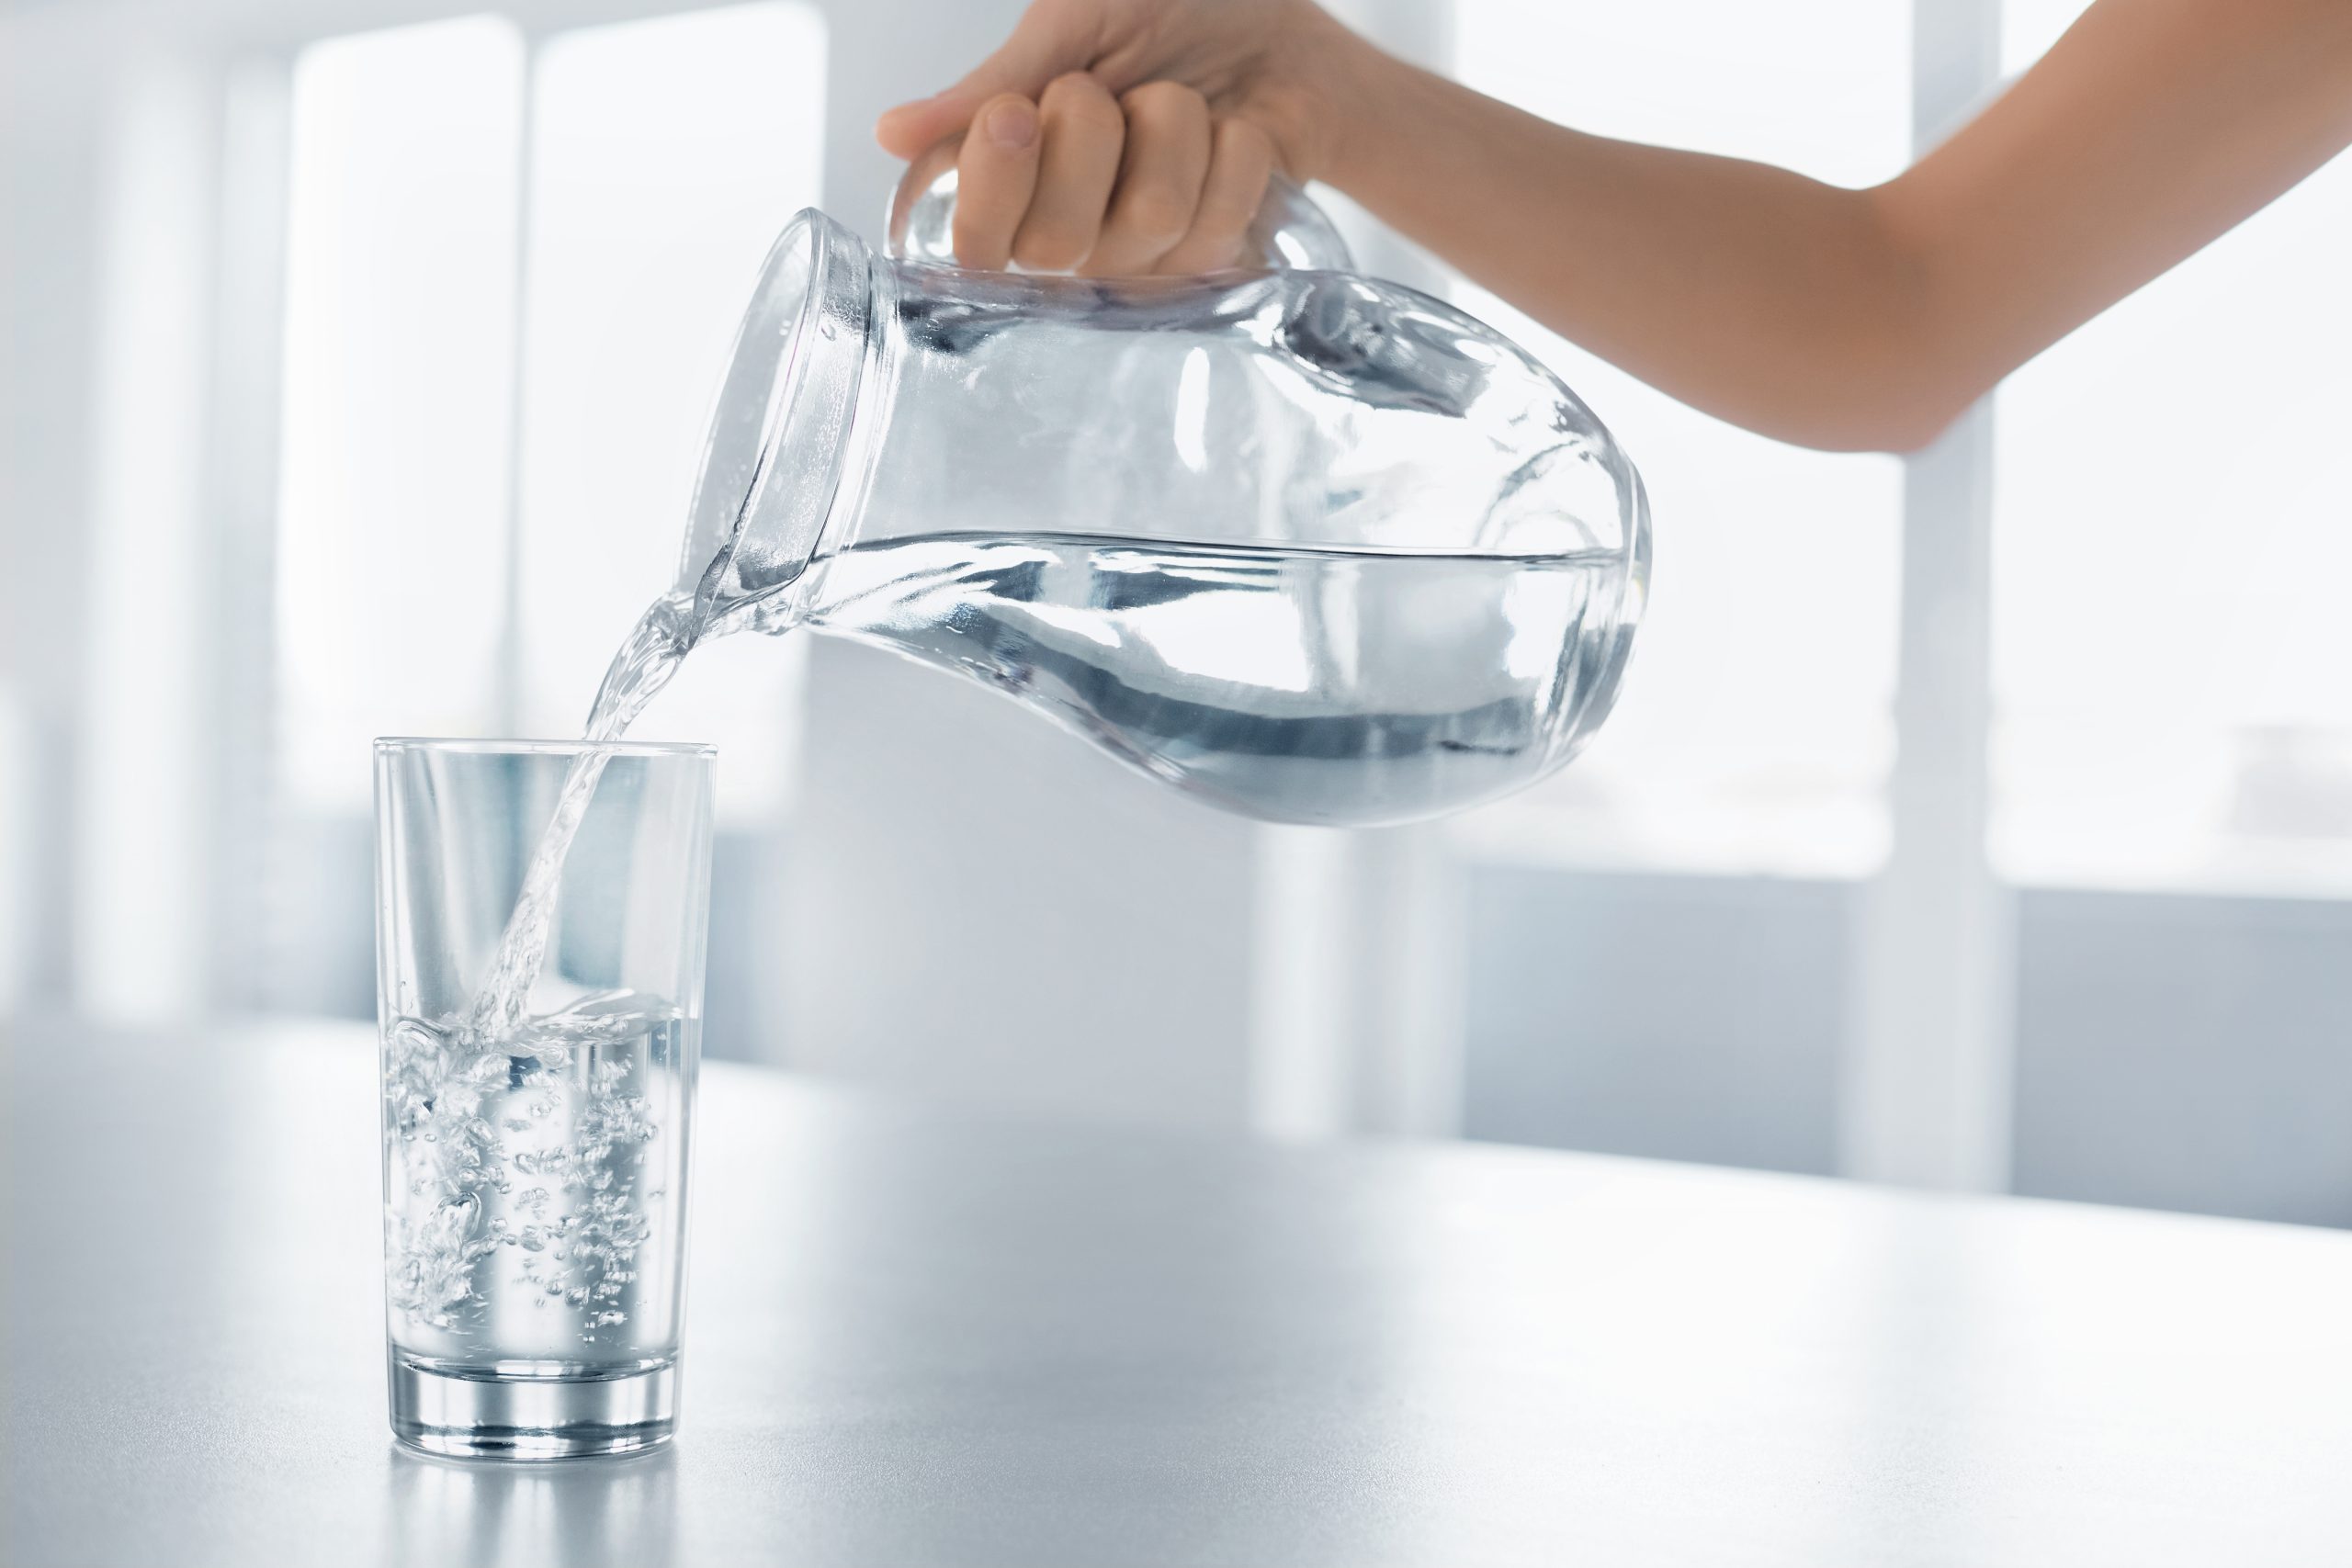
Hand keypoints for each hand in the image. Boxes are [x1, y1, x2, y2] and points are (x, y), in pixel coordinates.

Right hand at [875, 0, 1366, 274]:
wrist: (1279, 21)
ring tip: (1180, 102)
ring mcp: (1142, 257)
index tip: (1018, 111)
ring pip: (1150, 215)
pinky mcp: (1213, 262)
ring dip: (1175, 126)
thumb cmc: (1167, 11)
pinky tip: (1231, 134)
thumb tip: (891, 134)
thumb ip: (989, 84)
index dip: (994, 181)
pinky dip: (1233, 149)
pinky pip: (1220, 219)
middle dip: (1094, 131)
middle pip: (1057, 239)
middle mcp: (1067, 232)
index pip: (970, 242)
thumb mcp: (1072, 23)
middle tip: (1111, 90)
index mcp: (1011, 175)